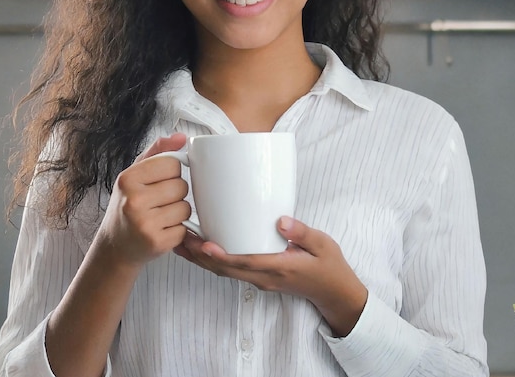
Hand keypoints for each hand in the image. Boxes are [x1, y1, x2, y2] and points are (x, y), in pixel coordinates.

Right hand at [95, 133, 191, 267]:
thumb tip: (182, 138)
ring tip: (161, 216)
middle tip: (159, 202)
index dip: (172, 173)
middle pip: (181, 186)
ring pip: (186, 208)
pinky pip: (185, 229)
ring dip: (179, 212)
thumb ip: (158, 152)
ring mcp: (145, 223)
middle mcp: (134, 200)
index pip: (172, 163)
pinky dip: (178, 231)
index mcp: (128, 179)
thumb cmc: (128, 206)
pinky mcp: (157, 242)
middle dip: (176, 194)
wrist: (115, 247)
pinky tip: (162, 230)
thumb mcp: (135, 175)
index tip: (161, 181)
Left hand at [174, 216, 367, 336]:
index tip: (203, 244)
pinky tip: (202, 248)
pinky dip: (213, 261)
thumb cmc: (329, 267)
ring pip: (224, 272)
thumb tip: (281, 220)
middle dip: (200, 256)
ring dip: (202, 259)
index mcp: (279, 269)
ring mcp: (260, 280)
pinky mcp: (258, 277)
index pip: (245, 263)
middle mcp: (264, 277)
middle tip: (180, 238)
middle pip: (225, 270)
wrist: (334, 293)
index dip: (222, 256)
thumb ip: (302, 233)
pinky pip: (230, 271)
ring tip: (182, 242)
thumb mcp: (323, 245)